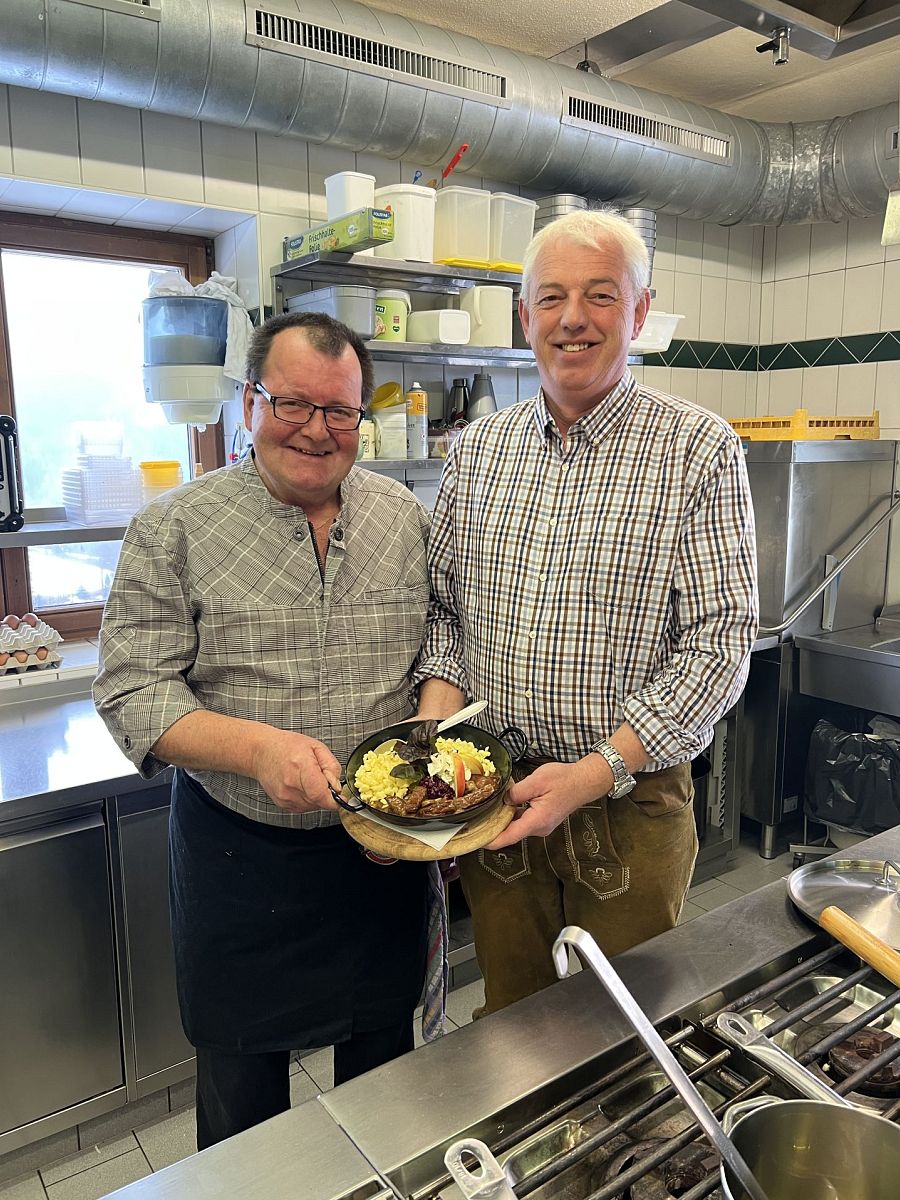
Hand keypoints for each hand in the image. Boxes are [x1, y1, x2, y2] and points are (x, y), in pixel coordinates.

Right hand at [251, 728, 342, 813]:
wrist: (261, 752)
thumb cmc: (287, 746)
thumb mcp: (316, 747)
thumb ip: (331, 767)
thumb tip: (337, 787)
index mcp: (301, 767)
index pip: (321, 794)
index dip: (334, 799)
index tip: (340, 795)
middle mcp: (291, 785)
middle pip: (319, 802)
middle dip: (326, 794)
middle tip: (321, 779)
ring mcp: (285, 797)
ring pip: (313, 807)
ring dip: (317, 797)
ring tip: (308, 780)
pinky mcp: (282, 804)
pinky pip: (304, 808)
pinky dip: (308, 800)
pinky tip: (301, 786)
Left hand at [485, 757, 611, 848]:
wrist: (585, 781)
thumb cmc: (564, 780)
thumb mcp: (537, 780)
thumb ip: (517, 792)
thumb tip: (504, 800)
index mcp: (537, 820)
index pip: (510, 836)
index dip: (491, 840)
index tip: (477, 841)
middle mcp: (539, 828)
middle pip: (511, 833)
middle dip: (494, 828)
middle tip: (476, 821)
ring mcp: (542, 826)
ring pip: (517, 827)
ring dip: (504, 821)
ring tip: (487, 812)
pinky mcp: (543, 821)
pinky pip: (524, 822)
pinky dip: (513, 817)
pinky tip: (505, 806)